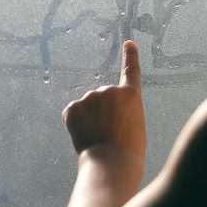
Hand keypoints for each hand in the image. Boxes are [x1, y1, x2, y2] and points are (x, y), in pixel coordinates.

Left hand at [62, 40, 146, 161]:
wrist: (111, 163)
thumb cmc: (128, 152)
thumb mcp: (134, 126)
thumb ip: (121, 112)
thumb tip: (104, 114)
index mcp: (131, 95)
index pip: (131, 71)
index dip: (130, 56)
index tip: (128, 43)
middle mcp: (110, 90)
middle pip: (102, 99)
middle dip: (102, 114)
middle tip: (109, 135)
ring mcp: (90, 97)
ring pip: (87, 108)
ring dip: (89, 120)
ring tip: (98, 138)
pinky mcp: (73, 107)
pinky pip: (72, 115)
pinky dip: (75, 125)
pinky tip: (84, 137)